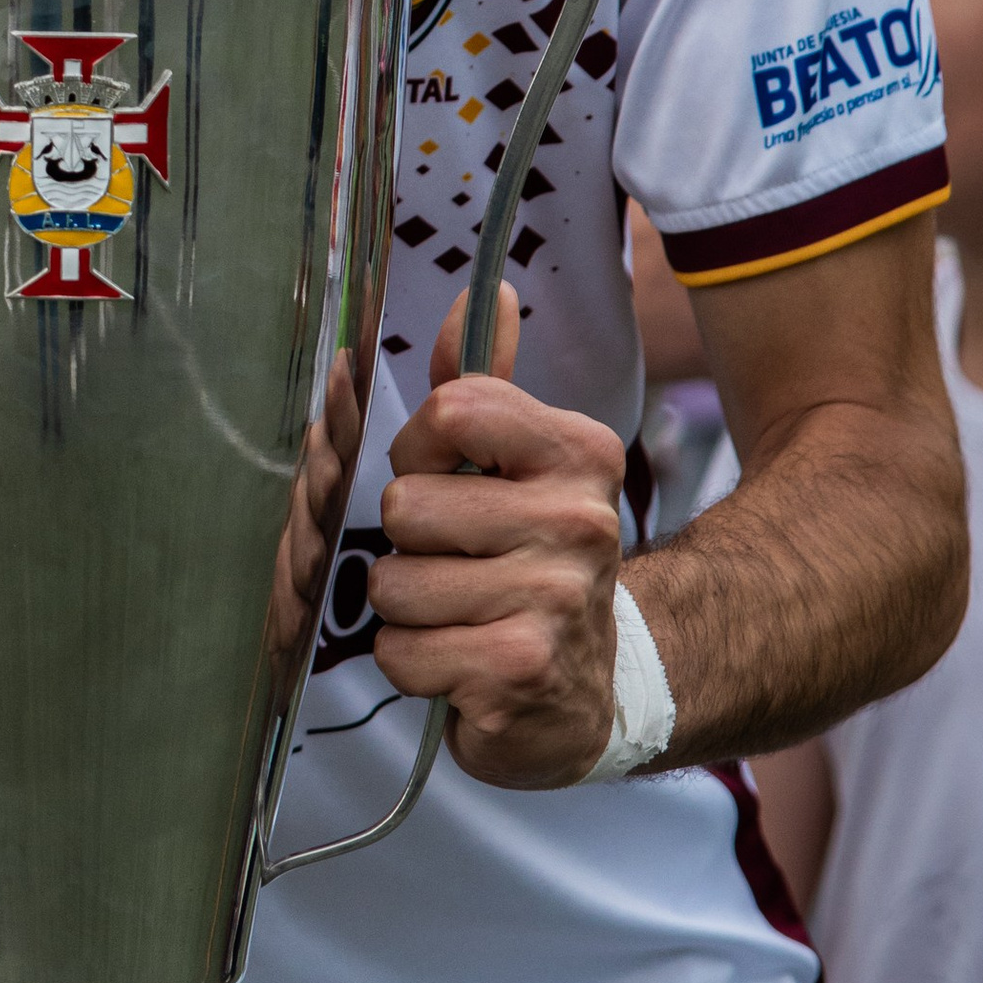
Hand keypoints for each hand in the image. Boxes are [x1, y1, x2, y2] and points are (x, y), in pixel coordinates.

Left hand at [367, 287, 629, 789]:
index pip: (451, 409)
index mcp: (580, 453)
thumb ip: (485, 384)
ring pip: (394, 585)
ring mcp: (554, 599)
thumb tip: (486, 292)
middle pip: (407, 506)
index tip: (447, 482)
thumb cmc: (531, 563)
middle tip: (457, 566)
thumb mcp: (518, 468)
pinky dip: (414, 665)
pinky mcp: (520, 671)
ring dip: (407, 610)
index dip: (419, 452)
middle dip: (408, 545)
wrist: (588, 690)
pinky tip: (462, 664)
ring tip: (459, 617)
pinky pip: (402, 652)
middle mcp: (580, 521)